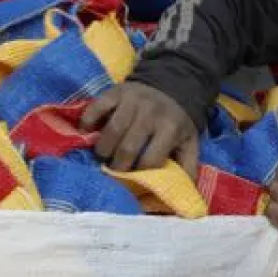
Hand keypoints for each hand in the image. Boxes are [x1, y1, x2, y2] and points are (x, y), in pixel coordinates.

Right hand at [80, 81, 199, 174]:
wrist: (170, 85)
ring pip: (112, 130)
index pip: (150, 160)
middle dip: (118, 165)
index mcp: (170, 128)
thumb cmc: (176, 121)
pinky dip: (88, 122)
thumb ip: (188, 167)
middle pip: (128, 147)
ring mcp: (132, 100)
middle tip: (113, 170)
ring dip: (103, 148)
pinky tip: (88, 133)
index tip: (132, 178)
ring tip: (103, 155)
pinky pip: (96, 108)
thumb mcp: (189, 142)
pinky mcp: (116, 91)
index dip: (139, 173)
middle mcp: (151, 113)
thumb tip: (183, 191)